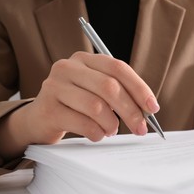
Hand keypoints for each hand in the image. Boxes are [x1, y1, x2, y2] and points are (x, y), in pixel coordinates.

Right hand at [21, 51, 159, 143]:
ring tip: (111, 130)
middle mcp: (68, 68)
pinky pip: (83, 124)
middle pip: (109, 87)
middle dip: (131, 111)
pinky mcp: (48, 108)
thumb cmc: (76, 105)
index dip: (139, 88)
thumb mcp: (97, 92)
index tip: (153, 108)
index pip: (118, 68)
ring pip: (97, 107)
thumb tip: (148, 109)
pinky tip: (98, 135)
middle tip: (141, 128)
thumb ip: (120, 93)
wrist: (40, 119)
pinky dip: (97, 133)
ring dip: (112, 124)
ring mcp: (55, 86)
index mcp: (85, 59)